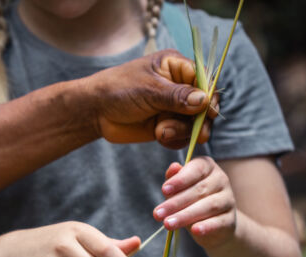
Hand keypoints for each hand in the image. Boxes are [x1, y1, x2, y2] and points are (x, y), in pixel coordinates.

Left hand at [85, 50, 216, 146]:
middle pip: (205, 104)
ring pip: (195, 123)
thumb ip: (177, 96)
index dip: (210, 96)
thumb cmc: (119, 90)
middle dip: (197, 119)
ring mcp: (174, 108)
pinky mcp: (167, 125)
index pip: (205, 79)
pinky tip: (160, 136)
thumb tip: (204, 100)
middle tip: (195, 132)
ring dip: (182, 131)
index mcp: (177, 67)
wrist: (95, 111)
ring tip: (161, 131)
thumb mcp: (149, 90)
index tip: (208, 112)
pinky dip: (175, 139)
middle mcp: (180, 86)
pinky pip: (183, 136)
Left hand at [155, 157, 236, 248]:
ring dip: (185, 216)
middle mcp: (221, 180)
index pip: (196, 170)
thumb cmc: (192, 201)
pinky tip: (194, 230)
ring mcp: (228, 199)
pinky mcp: (230, 219)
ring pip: (208, 206)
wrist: (214, 225)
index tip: (164, 190)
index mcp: (207, 167)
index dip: (180, 180)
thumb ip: (175, 179)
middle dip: (175, 203)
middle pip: (199, 190)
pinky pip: (218, 222)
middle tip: (157, 214)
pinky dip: (206, 226)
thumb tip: (173, 168)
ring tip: (168, 224)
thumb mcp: (179, 190)